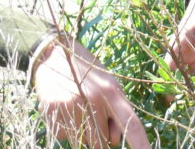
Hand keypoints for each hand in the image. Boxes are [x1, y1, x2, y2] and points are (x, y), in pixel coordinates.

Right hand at [33, 38, 149, 148]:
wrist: (54, 54)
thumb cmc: (87, 72)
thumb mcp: (108, 85)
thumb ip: (117, 112)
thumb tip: (116, 141)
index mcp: (112, 92)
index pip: (131, 123)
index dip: (141, 144)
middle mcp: (94, 99)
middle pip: (102, 142)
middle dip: (99, 138)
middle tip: (92, 117)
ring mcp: (72, 106)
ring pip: (82, 142)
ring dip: (82, 133)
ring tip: (77, 110)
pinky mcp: (53, 112)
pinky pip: (64, 136)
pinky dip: (65, 128)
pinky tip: (63, 109)